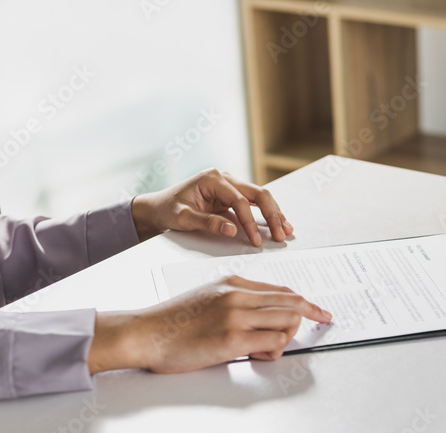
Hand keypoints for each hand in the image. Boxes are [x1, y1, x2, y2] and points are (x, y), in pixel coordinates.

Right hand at [88, 276, 331, 373]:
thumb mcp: (208, 297)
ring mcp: (236, 316)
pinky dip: (273, 352)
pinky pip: (274, 343)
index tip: (319, 311)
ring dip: (285, 339)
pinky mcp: (233, 340)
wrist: (145, 333)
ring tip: (263, 350)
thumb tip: (266, 315)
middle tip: (324, 322)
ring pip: (287, 323)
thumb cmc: (173, 322)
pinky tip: (256, 356)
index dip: (305, 303)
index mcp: (233, 283)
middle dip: (311, 316)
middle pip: (292, 303)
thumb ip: (237, 301)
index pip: (282, 290)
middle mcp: (238, 295)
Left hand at [131, 169, 292, 246]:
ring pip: (260, 196)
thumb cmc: (168, 210)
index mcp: (212, 179)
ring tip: (286, 230)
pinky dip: (267, 214)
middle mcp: (225, 178)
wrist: (159, 207)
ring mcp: (230, 186)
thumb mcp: (183, 218)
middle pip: (258, 193)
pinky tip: (278, 224)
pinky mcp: (232, 195)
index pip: (240, 201)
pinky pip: (255, 203)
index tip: (256, 241)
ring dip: (274, 213)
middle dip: (272, 215)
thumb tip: (232, 230)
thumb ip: (207, 223)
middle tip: (280, 235)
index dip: (251, 222)